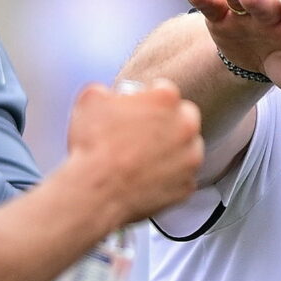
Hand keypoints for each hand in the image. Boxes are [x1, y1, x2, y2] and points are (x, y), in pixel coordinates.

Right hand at [64, 79, 204, 224]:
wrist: (95, 190)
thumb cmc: (93, 146)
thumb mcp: (90, 100)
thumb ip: (107, 91)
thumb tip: (107, 95)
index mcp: (166, 100)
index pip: (166, 91)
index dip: (151, 98)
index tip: (143, 107)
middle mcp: (185, 127)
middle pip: (185, 118)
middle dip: (170, 123)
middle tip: (147, 133)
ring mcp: (190, 158)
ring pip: (189, 149)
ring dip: (173, 151)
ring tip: (146, 158)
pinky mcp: (187, 185)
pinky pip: (183, 178)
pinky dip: (170, 178)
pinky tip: (149, 178)